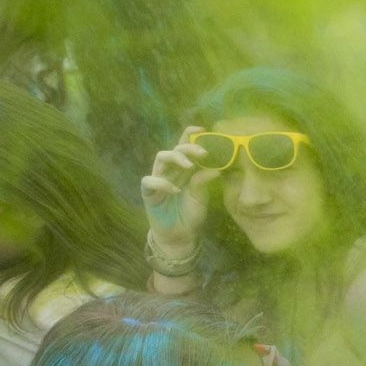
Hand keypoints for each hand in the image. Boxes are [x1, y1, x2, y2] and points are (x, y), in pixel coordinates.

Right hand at [141, 126, 218, 250]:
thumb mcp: (201, 196)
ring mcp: (158, 180)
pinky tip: (175, 190)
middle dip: (188, 147)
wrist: (181, 235)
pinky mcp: (148, 193)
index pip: (184, 146)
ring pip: (161, 158)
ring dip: (176, 158)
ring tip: (190, 166)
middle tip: (204, 153)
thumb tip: (217, 169)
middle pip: (174, 149)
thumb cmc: (191, 214)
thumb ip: (204, 181)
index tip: (203, 129)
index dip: (190, 135)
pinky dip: (162, 183)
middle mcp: (170, 171)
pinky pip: (149, 181)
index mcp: (183, 169)